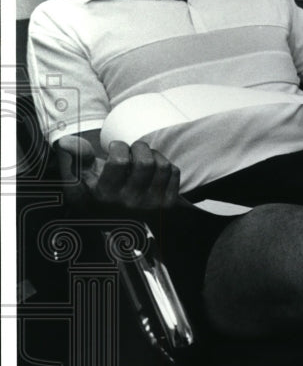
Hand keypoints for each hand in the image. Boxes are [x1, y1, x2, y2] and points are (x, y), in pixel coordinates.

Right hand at [56, 135, 180, 209]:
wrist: (121, 224)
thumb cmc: (99, 195)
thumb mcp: (82, 180)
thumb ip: (77, 158)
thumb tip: (65, 141)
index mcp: (106, 195)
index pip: (120, 161)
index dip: (118, 146)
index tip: (115, 147)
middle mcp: (130, 202)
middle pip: (145, 162)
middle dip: (139, 147)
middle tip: (132, 150)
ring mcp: (152, 205)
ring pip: (161, 166)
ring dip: (154, 154)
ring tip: (143, 158)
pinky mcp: (168, 204)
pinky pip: (173, 172)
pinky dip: (165, 165)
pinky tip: (154, 170)